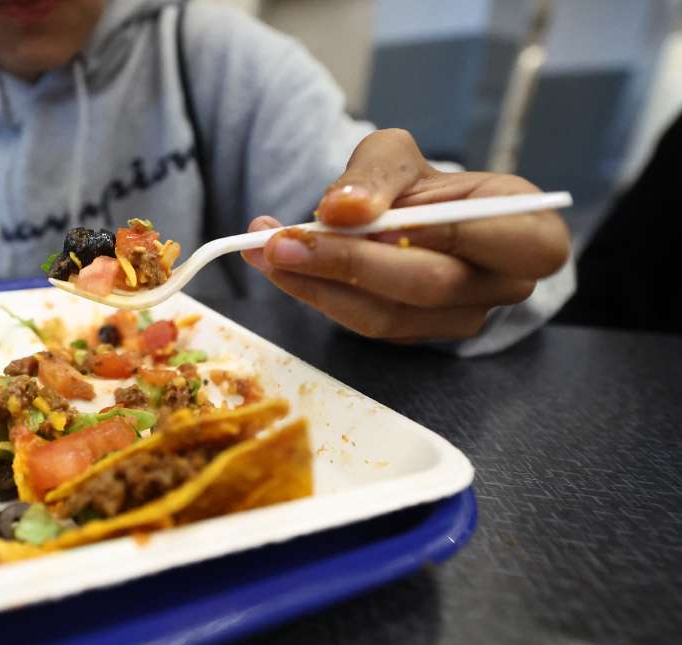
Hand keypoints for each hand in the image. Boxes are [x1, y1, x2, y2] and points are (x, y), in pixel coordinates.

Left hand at [242, 129, 569, 341]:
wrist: (405, 220)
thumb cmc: (416, 185)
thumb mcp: (396, 156)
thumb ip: (374, 175)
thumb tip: (343, 212)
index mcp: (530, 230)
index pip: (503, 240)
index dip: (438, 231)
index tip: (368, 219)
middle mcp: (507, 284)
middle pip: (432, 285)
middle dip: (350, 262)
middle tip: (283, 242)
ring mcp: (462, 319)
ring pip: (388, 316)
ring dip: (316, 285)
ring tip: (264, 248)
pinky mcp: (416, 338)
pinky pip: (363, 325)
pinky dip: (314, 295)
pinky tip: (277, 264)